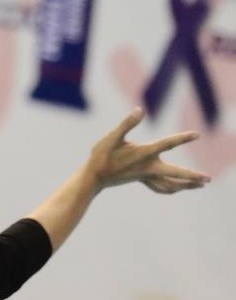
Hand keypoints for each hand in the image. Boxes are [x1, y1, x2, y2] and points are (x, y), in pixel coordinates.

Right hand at [87, 109, 208, 193]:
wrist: (91, 179)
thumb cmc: (100, 157)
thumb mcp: (111, 138)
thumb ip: (126, 124)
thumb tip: (139, 110)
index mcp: (142, 155)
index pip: (167, 144)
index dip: (182, 138)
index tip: (197, 135)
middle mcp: (147, 167)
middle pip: (174, 173)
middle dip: (191, 176)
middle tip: (208, 180)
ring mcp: (145, 175)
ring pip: (169, 184)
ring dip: (185, 185)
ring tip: (199, 186)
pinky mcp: (141, 179)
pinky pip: (160, 187)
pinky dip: (171, 188)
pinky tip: (176, 188)